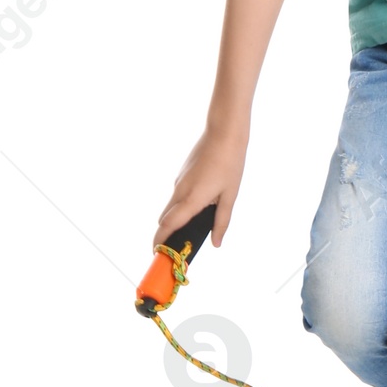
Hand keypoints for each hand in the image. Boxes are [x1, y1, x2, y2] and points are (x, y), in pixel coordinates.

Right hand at [155, 122, 247, 249]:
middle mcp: (180, 191)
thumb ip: (222, 221)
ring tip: (191, 229)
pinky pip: (177, 196)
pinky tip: (200, 206)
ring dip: (174, 219)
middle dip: (165, 233)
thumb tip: (216, 243)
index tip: (156, 254)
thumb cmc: (230, 164)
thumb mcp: (230, 196)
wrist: (223, 133)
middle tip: (175, 247)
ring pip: (170, 207)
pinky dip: (181, 206)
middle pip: (164, 219)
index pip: (167, 225)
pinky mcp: (182, 174)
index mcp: (191, 199)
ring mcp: (179, 181)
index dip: (159, 241)